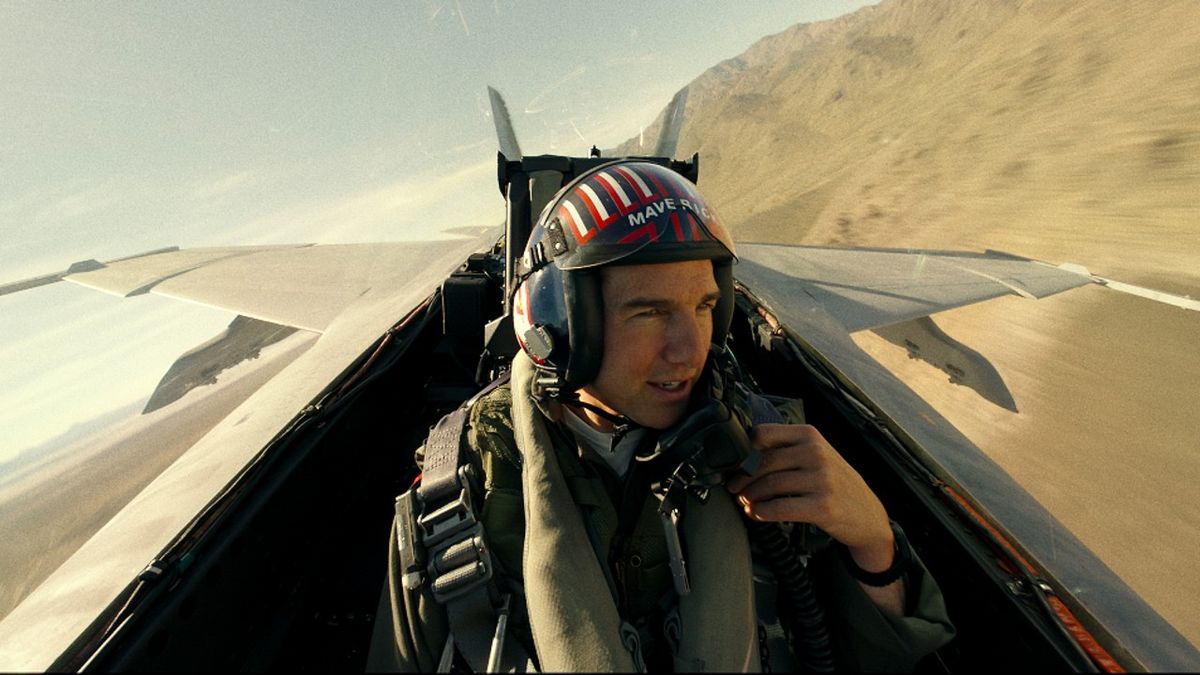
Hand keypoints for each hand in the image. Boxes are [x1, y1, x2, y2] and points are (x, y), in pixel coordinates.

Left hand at [726, 423, 894, 571]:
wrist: (869, 515)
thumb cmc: (836, 484)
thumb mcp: (817, 455)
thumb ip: (787, 450)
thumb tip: (744, 455)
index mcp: (810, 435)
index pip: (764, 433)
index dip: (743, 450)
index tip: (735, 463)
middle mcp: (816, 453)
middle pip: (763, 461)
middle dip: (742, 477)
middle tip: (734, 488)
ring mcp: (821, 480)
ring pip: (769, 485)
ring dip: (750, 496)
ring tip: (745, 502)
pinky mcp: (822, 506)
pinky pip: (780, 507)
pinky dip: (761, 512)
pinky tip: (757, 513)